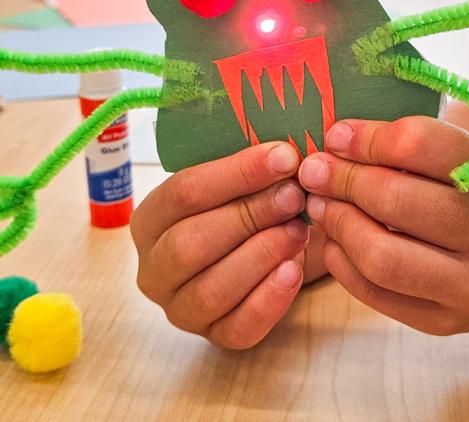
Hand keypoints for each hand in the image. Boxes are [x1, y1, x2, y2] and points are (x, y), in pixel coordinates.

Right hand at [131, 142, 308, 348]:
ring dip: (261, 254)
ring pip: (212, 288)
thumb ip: (251, 165)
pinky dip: (269, 299)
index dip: (237, 173)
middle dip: (249, 215)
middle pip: (192, 242)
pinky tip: (294, 270)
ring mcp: (180, 308)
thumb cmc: (246, 206)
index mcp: (152, 218)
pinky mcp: (214, 336)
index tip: (284, 157)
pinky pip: (238, 327)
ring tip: (299, 230)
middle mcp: (155, 267)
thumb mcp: (242, 180)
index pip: (184, 192)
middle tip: (295, 195)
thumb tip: (284, 149)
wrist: (261, 249)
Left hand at [297, 117, 468, 335]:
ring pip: (380, 256)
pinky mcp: (447, 323)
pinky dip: (341, 261)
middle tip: (316, 169)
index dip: (367, 137)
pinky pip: (375, 293)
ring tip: (320, 202)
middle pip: (395, 200)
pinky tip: (334, 238)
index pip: (421, 145)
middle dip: (342, 180)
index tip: (336, 135)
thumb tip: (338, 141)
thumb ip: (419, 143)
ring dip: (336, 222)